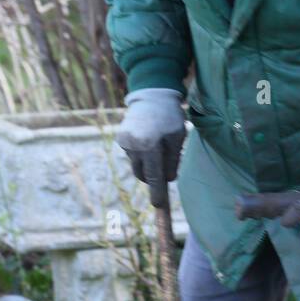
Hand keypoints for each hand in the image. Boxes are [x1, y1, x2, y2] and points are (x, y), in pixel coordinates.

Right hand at [117, 88, 185, 207]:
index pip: (154, 176)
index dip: (157, 192)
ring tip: (157, 146)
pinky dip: (141, 153)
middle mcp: (134, 146)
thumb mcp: (177, 139)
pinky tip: (147, 139)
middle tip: (165, 167)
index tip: (158, 204)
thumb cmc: (169, 118)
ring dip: (147, 164)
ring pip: (137, 165)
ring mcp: (125, 142)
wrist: (152, 96)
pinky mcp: (121, 139)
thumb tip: (167, 180)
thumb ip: (173, 161)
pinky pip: (132, 155)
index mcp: (150, 146)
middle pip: (143, 174)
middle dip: (153, 176)